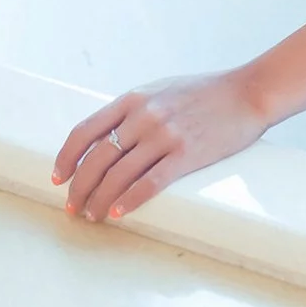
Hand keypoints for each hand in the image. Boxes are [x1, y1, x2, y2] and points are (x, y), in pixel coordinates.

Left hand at [52, 69, 268, 221]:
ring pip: (118, 175)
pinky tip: (119, 213)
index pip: (85, 131)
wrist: (247, 92)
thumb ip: (134, 110)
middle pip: (96, 159)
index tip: (58, 178)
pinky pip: (149, 183)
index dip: (66, 158)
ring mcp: (164, 135)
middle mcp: (144, 116)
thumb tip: (105, 139)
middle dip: (79, 188)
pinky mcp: (186, 154)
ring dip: (100, 201)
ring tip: (93, 216)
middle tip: (74, 207)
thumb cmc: (204, 92)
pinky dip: (130, 201)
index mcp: (133, 98)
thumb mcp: (161, 90)